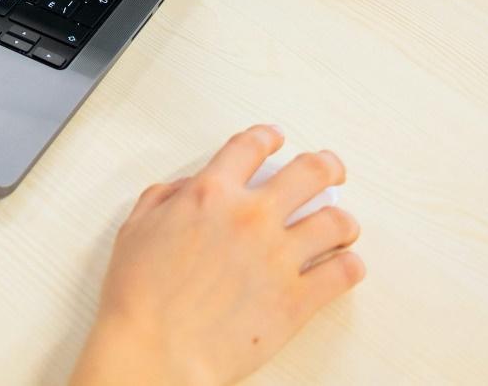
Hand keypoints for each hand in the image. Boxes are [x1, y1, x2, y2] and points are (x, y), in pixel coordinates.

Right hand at [71, 125, 363, 385]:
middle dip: (326, 166)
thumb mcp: (136, 229)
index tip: (276, 140)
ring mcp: (278, 257)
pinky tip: (345, 265)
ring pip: (336, 221)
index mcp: (210, 195)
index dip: (267, 138)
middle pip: (309, 172)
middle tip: (330, 170)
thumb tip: (189, 188)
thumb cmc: (139, 297)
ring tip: (341, 225)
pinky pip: (344, 272)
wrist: (156, 350)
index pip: (250, 147)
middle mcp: (250, 217)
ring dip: (342, 220)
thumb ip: (165, 198)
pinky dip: (350, 266)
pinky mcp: (297, 299)